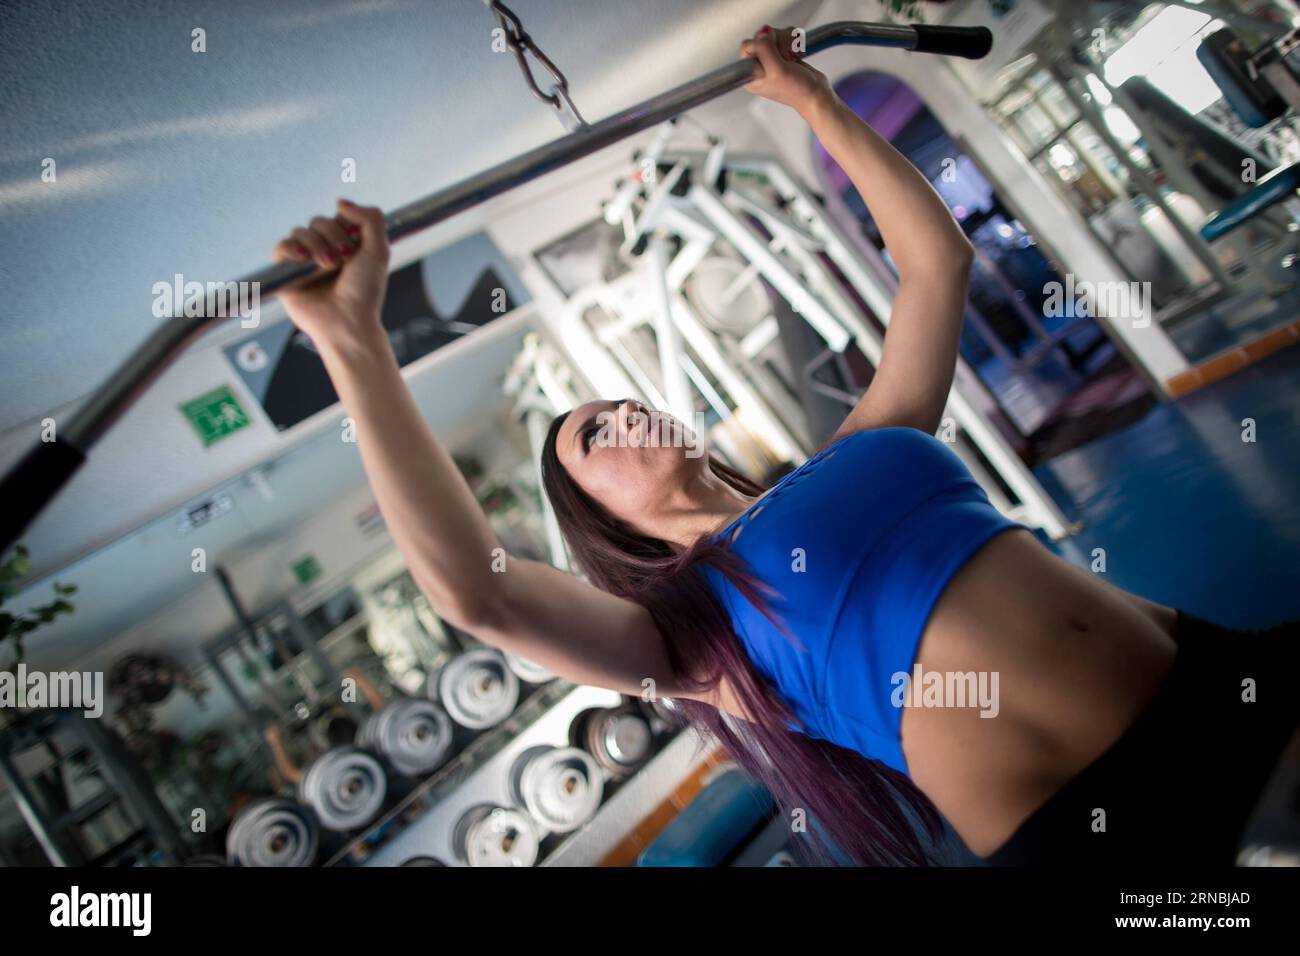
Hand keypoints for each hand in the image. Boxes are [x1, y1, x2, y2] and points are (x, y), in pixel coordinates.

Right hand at [272, 198, 390, 348]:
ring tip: (327, 266)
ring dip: (316, 245)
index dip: (345, 225)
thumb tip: (339, 202)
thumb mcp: (378, 251)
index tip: (356, 244)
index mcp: (345, 245)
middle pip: (318, 221)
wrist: (348, 321)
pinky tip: (302, 258)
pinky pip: (280, 247)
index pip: (336, 217)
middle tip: (343, 260)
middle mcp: (324, 251)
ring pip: (300, 231)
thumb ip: (370, 218)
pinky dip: (290, 248)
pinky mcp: (287, 274)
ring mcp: (304, 262)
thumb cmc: (365, 291)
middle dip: (332, 236)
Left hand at [740, 25, 832, 113]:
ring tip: (792, 57)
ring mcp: (772, 58)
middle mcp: (759, 66)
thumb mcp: (777, 70)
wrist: (816, 94)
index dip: (761, 44)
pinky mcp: (784, 53)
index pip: (746, 46)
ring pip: (775, 34)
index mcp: (750, 74)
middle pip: (761, 37)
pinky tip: (797, 54)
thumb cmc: (796, 90)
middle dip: (777, 42)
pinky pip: (785, 35)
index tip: (774, 55)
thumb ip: (765, 49)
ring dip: (787, 41)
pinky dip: (794, 41)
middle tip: (785, 57)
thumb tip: (762, 31)